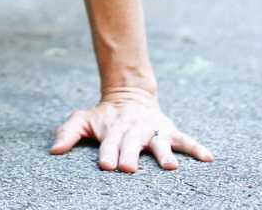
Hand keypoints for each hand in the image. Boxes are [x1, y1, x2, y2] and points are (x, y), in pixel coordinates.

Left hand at [49, 90, 213, 172]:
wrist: (129, 94)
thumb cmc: (103, 116)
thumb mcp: (83, 119)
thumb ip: (68, 133)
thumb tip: (53, 150)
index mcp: (113, 130)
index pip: (109, 143)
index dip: (108, 153)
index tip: (107, 165)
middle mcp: (134, 130)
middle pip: (132, 144)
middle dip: (131, 155)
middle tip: (130, 168)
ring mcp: (153, 130)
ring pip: (159, 142)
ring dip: (164, 153)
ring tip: (170, 167)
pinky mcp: (169, 131)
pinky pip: (186, 140)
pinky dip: (197, 148)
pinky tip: (209, 158)